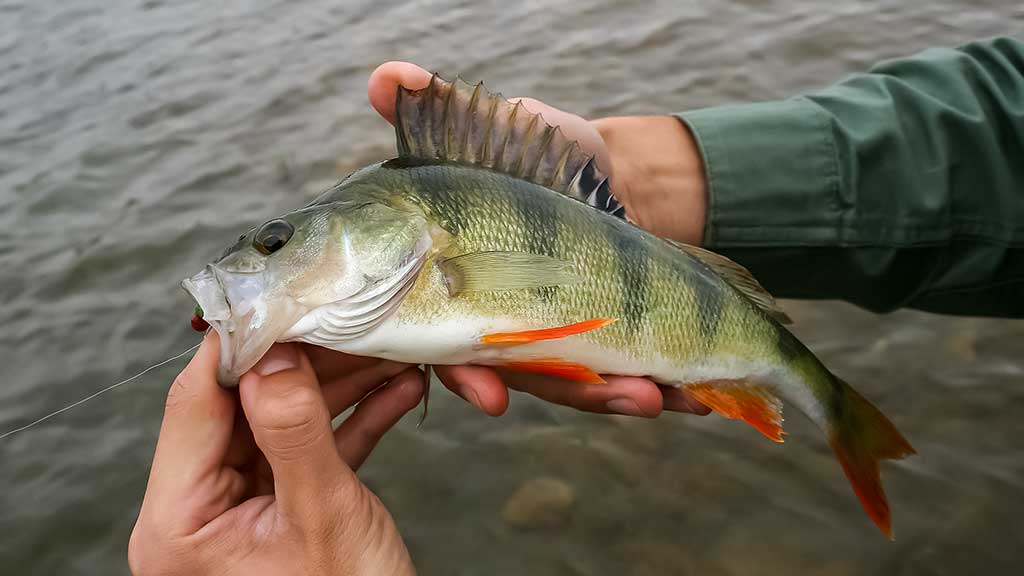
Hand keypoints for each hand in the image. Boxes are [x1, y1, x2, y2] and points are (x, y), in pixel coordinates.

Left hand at [129, 335, 420, 575]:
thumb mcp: (321, 519)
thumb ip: (293, 432)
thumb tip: (271, 354)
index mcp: (179, 520)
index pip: (196, 403)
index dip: (239, 344)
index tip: (282, 296)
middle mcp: (200, 511)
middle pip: (245, 405)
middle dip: (308, 361)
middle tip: (350, 317)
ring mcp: (245, 510)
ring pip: (286, 422)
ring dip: (342, 387)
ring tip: (390, 349)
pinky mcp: (287, 512)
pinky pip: (316, 451)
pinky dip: (356, 422)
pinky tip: (398, 391)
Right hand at [367, 62, 709, 418]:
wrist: (624, 174)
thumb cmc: (547, 153)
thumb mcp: (499, 127)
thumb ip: (439, 109)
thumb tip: (385, 76)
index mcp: (460, 285)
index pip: (445, 342)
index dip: (464, 375)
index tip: (490, 396)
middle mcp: (502, 322)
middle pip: (519, 377)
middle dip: (563, 391)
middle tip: (613, 396)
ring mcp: (556, 339)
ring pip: (571, 384)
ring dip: (613, 396)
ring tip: (653, 394)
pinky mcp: (605, 342)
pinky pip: (619, 376)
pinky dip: (650, 387)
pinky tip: (685, 394)